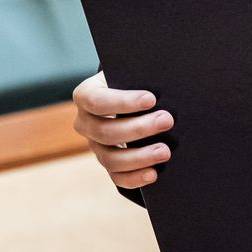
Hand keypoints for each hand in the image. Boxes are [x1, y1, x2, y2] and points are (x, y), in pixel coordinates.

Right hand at [72, 71, 174, 190]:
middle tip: (167, 120)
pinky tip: (153, 173)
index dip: (124, 102)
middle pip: (106, 132)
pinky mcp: (107, 163)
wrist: (129, 98)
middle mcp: (85, 122)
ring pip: (110, 158)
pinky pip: (116, 176)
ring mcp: (94, 146)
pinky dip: (134, 177)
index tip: (151, 99)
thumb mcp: (130, 74)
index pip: (98, 101)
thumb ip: (140, 78)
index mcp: (86, 95)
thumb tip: (164, 89)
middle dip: (139, 128)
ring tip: (165, 151)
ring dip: (139, 156)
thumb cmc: (132, 82)